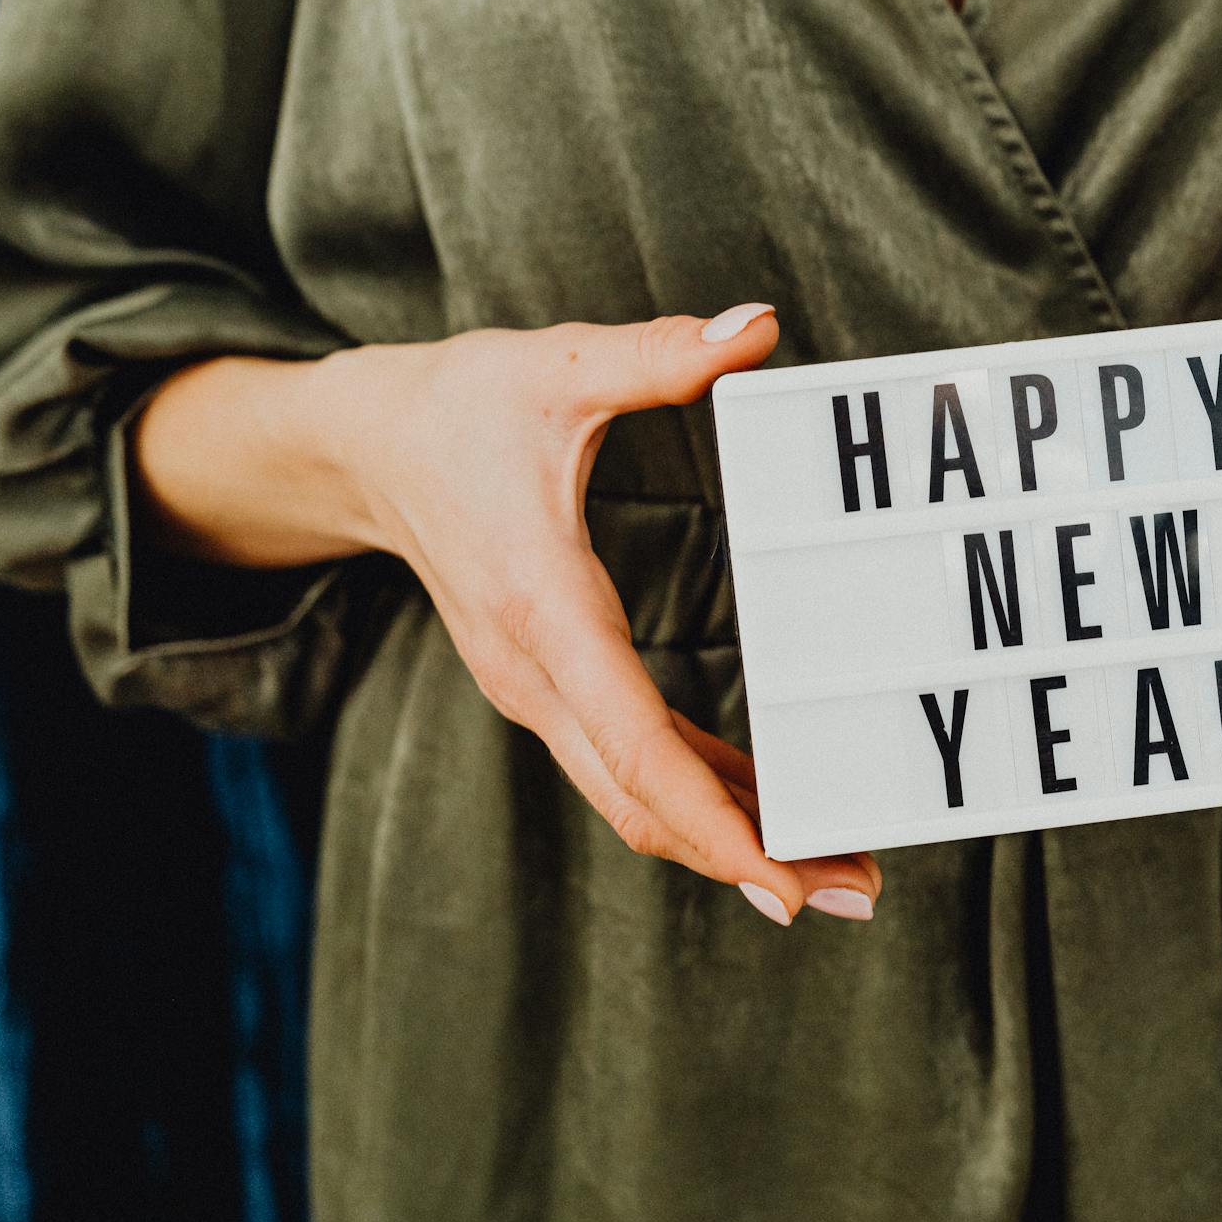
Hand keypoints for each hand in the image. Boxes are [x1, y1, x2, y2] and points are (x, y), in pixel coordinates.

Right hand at [142, 303, 879, 925]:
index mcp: (545, 608)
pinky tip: (769, 812)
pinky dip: (698, 796)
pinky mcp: (550, 686)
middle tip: (860, 895)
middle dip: (749, 858)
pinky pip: (629, 762)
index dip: (715, 819)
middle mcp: (537, 673)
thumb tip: (752, 326)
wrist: (361, 447)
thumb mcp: (553, 366)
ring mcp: (538, 690)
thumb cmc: (458, 406)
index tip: (784, 878)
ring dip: (731, 839)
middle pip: (645, 800)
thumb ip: (656, 354)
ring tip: (838, 871)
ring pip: (636, 795)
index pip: (638, 742)